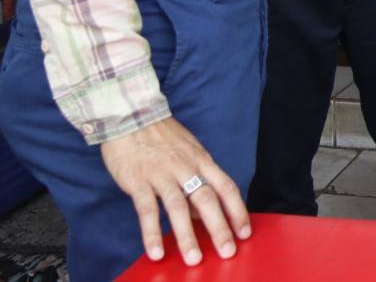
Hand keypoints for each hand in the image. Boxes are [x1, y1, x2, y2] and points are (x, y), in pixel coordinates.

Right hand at [99, 117, 250, 265]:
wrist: (130, 117)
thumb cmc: (162, 138)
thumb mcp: (188, 153)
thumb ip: (198, 181)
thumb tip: (204, 214)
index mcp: (201, 161)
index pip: (226, 187)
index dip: (237, 210)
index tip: (245, 233)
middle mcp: (186, 167)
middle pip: (207, 199)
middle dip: (219, 228)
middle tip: (227, 252)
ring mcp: (162, 174)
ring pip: (179, 207)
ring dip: (187, 235)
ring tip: (193, 259)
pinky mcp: (138, 180)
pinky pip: (147, 209)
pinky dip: (152, 232)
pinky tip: (156, 251)